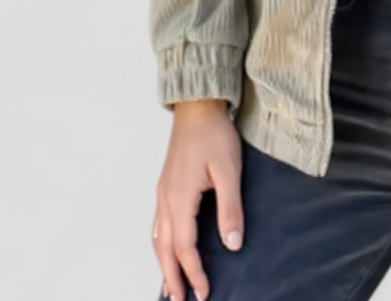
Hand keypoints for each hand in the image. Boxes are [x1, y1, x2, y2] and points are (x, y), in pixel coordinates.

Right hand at [153, 99, 243, 300]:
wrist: (198, 107)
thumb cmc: (214, 134)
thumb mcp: (229, 170)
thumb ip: (230, 208)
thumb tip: (233, 244)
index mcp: (180, 198)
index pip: (185, 247)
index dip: (194, 272)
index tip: (205, 292)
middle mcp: (166, 199)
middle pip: (165, 249)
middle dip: (172, 277)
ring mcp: (163, 192)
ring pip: (158, 238)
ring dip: (164, 264)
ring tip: (171, 285)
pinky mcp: (166, 186)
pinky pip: (159, 224)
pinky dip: (161, 245)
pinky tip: (168, 249)